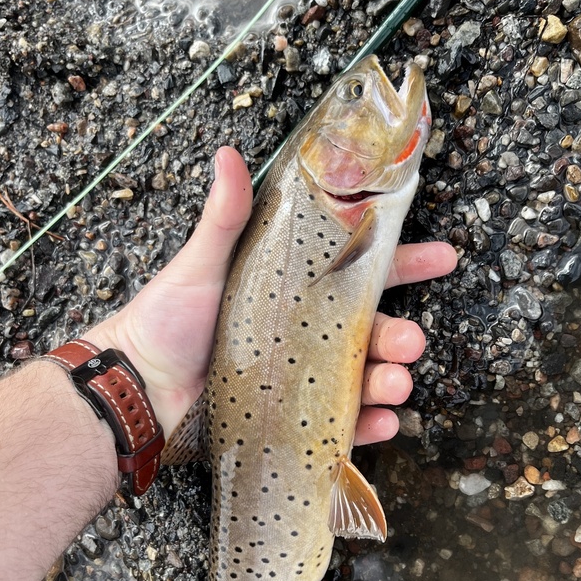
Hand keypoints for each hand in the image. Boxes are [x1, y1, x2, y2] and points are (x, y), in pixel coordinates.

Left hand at [87, 147, 455, 444]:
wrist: (137, 387)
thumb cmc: (166, 320)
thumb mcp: (201, 265)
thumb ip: (224, 217)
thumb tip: (228, 154)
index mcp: (293, 292)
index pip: (358, 272)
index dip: (404, 263)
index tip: (443, 256)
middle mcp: (305, 333)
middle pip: (371, 331)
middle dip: (400, 335)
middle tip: (410, 339)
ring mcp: (302, 378)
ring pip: (364, 378)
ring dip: (390, 379)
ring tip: (396, 381)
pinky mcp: (295, 419)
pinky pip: (343, 424)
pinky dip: (368, 425)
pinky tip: (383, 421)